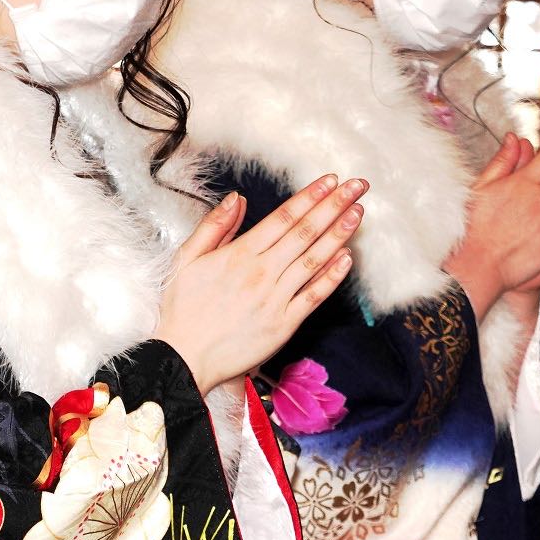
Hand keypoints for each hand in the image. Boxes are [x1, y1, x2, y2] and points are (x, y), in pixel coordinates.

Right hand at [156, 176, 365, 391]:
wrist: (184, 358)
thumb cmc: (182, 310)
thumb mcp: (186, 259)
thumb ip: (214, 226)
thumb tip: (236, 198)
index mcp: (239, 254)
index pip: (283, 217)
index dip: (310, 196)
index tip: (331, 180)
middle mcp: (261, 272)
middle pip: (305, 232)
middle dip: (334, 206)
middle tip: (357, 186)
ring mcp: (275, 299)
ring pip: (314, 260)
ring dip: (338, 235)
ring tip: (357, 213)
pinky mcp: (283, 324)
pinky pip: (313, 296)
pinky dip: (332, 276)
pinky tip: (348, 258)